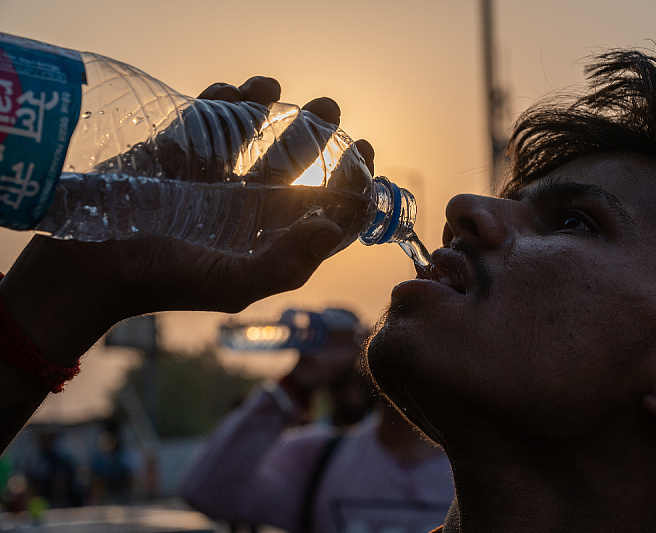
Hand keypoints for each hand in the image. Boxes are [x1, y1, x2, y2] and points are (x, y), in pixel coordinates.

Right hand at [0, 77, 374, 366]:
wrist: (88, 267)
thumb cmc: (163, 281)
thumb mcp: (232, 283)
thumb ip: (287, 263)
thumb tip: (331, 226)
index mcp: (267, 240)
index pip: (319, 210)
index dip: (346, 186)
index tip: (363, 155)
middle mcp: (245, 209)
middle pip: (293, 168)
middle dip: (317, 138)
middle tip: (332, 107)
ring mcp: (212, 179)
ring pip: (253, 138)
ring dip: (272, 112)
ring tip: (282, 89)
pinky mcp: (177, 154)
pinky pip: (209, 122)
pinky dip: (225, 103)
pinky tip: (239, 90)